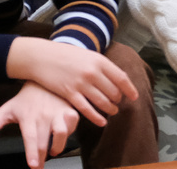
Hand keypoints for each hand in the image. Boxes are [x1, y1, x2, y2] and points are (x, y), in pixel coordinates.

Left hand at [0, 82, 78, 168]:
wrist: (43, 80)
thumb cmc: (24, 100)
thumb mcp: (5, 110)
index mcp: (28, 117)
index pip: (31, 138)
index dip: (33, 153)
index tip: (33, 166)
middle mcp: (44, 115)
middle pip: (45, 141)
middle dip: (42, 158)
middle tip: (38, 167)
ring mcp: (58, 112)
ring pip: (62, 133)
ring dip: (58, 146)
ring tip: (53, 150)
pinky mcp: (70, 109)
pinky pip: (73, 125)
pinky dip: (69, 133)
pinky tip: (62, 135)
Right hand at [4, 38, 134, 127]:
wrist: (42, 56)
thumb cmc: (66, 55)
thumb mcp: (89, 55)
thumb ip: (101, 66)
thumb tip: (116, 78)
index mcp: (100, 61)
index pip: (121, 78)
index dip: (130, 89)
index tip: (134, 97)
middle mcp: (93, 72)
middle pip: (113, 91)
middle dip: (118, 100)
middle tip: (119, 104)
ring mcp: (81, 84)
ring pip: (102, 101)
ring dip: (110, 109)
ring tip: (113, 111)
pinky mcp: (69, 93)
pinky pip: (86, 109)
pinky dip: (96, 117)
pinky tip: (101, 121)